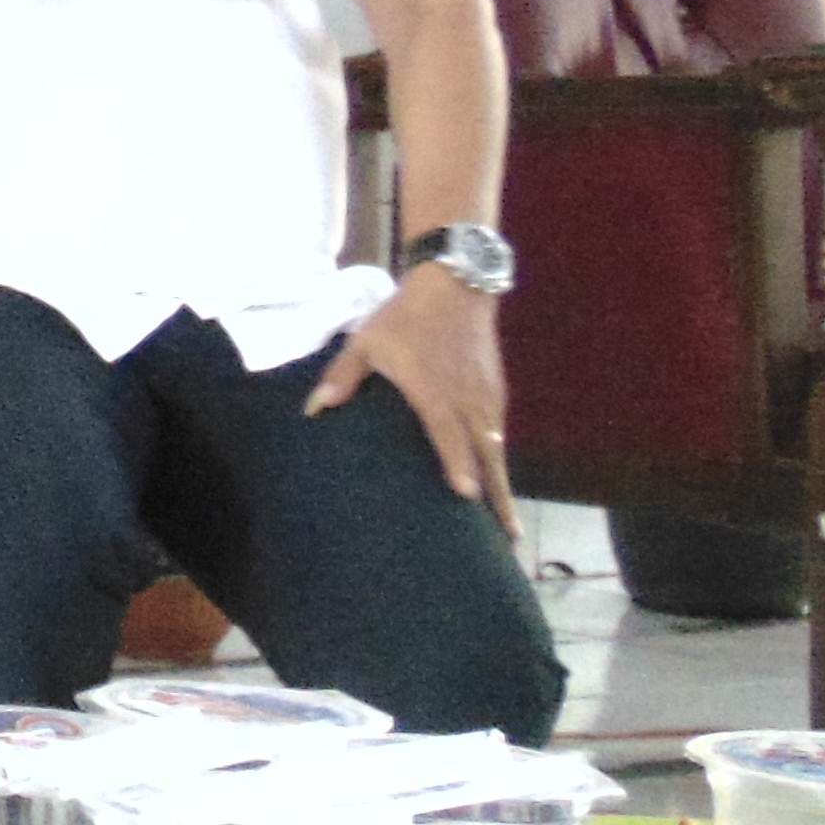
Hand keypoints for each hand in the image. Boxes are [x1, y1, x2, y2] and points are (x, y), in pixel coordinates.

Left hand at [311, 267, 516, 537]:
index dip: (457, 463)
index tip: (467, 496)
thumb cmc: (406, 316)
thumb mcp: (367, 341)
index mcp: (434, 390)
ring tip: (507, 529)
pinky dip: (501, 463)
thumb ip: (343, 376)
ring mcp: (487, 396)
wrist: (457, 282)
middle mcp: (468, 399)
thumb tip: (315, 408)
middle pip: (488, 456)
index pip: (448, 432)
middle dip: (498, 499)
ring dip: (504, 488)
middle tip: (509, 542)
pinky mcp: (496, 391)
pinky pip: (499, 435)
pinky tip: (498, 486)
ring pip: (498, 450)